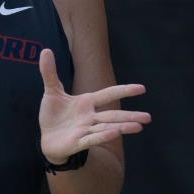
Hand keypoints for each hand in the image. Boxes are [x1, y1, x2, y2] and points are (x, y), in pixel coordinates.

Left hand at [38, 48, 149, 164]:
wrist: (46, 138)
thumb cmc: (53, 115)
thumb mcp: (51, 91)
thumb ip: (49, 72)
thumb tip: (45, 50)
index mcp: (87, 103)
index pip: (109, 94)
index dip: (124, 90)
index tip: (142, 88)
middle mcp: (90, 117)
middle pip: (113, 115)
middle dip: (130, 115)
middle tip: (148, 117)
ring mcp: (85, 130)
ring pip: (106, 128)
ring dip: (122, 127)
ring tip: (138, 127)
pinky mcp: (77, 143)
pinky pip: (91, 139)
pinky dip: (102, 136)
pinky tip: (115, 133)